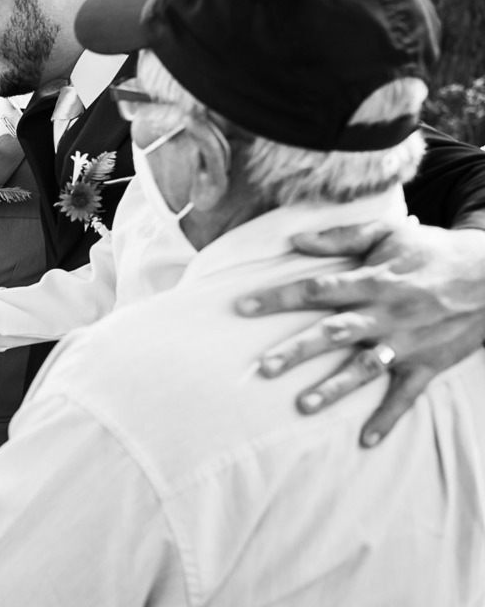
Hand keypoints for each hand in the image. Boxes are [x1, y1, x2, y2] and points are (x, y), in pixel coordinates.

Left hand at [239, 220, 484, 445]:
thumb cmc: (432, 251)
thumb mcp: (388, 233)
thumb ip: (340, 237)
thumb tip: (294, 240)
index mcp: (371, 282)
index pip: (316, 290)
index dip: (278, 298)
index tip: (242, 307)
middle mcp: (384, 314)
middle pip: (334, 333)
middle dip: (298, 351)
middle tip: (264, 368)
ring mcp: (407, 343)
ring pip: (364, 367)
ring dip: (334, 388)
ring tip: (303, 405)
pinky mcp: (428, 364)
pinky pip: (406, 395)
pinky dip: (388, 418)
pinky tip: (366, 440)